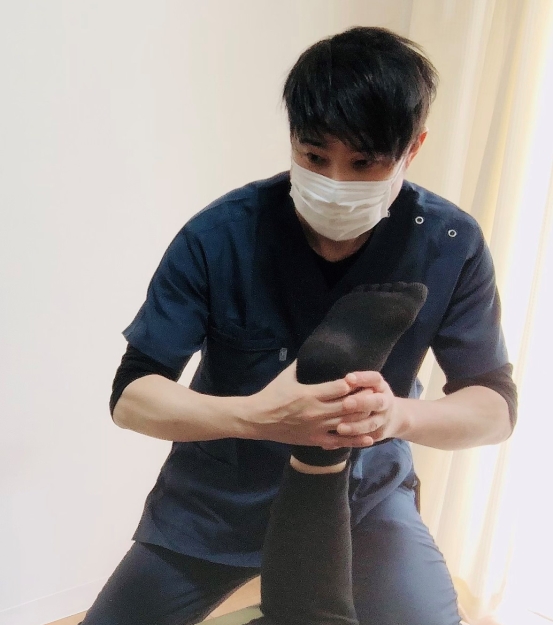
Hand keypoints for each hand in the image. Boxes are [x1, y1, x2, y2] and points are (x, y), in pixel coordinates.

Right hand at [245, 361, 376, 447]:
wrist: (256, 419)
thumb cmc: (271, 395)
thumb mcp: (286, 376)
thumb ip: (301, 365)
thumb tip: (312, 351)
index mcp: (310, 393)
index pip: (340, 387)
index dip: (355, 383)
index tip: (365, 379)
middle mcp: (316, 411)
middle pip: (348, 405)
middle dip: (365, 400)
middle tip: (379, 395)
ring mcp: (316, 427)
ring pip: (347, 423)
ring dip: (364, 418)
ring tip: (378, 412)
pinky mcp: (314, 440)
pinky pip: (338, 441)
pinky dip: (355, 440)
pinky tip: (369, 437)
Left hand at [330, 371, 407, 446]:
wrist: (393, 417)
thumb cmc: (371, 395)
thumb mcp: (368, 384)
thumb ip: (357, 381)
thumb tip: (347, 379)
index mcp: (381, 387)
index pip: (375, 379)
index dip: (363, 379)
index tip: (348, 378)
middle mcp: (386, 402)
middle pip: (377, 402)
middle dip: (362, 403)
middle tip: (345, 404)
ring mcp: (383, 420)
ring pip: (371, 424)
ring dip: (356, 427)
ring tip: (340, 428)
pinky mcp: (378, 434)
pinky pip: (366, 438)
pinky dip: (354, 440)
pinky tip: (339, 440)